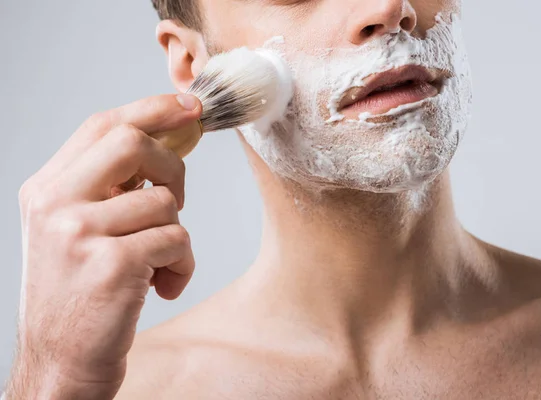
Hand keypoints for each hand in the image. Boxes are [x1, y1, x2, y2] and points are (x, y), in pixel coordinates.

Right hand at [6, 94, 201, 398]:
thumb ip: (112, 186)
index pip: (102, 125)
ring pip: (165, 201)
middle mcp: (56, 204)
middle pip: (133, 143)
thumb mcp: (79, 231)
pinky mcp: (113, 265)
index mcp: (47, 189)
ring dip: (176, 235)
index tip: (191, 106)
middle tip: (176, 201)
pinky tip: (162, 287)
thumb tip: (169, 138)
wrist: (62, 362)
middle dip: (173, 168)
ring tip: (159, 265)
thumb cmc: (81, 294)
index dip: (152, 108)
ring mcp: (80, 233)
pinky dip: (182, 266)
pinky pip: (177, 241)